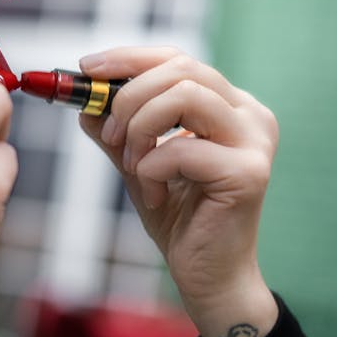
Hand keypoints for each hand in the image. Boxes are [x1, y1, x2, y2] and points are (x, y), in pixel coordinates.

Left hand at [78, 46, 278, 336]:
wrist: (207, 278)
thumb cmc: (179, 219)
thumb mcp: (139, 164)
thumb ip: (116, 130)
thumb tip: (81, 100)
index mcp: (231, 106)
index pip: (179, 59)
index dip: (130, 58)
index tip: (86, 68)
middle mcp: (251, 116)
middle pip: (182, 69)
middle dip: (129, 95)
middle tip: (107, 132)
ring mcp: (255, 142)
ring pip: (184, 96)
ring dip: (141, 126)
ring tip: (130, 164)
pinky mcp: (249, 172)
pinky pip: (181, 149)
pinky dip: (152, 168)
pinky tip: (154, 196)